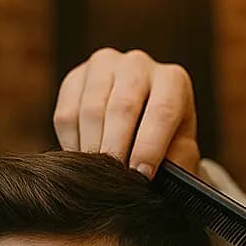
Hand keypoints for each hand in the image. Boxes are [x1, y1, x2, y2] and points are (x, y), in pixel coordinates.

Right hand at [53, 48, 200, 176]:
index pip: (162, 111)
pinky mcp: (75, 77)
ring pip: (90, 110)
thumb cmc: (166, 142)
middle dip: (116, 150)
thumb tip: (153, 178)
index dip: (150, 147)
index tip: (141, 175)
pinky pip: (65, 114)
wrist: (141, 122)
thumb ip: (175, 162)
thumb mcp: (180, 153)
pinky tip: (83, 159)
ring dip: (92, 148)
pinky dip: (71, 143)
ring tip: (97, 174)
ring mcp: (104, 65)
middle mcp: (138, 65)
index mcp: (173, 81)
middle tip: (112, 180)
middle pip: (122, 108)